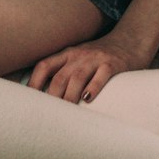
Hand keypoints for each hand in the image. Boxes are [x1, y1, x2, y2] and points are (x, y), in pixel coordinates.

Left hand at [27, 33, 154, 103]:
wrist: (130, 41)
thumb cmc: (99, 57)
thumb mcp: (78, 59)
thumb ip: (63, 72)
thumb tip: (43, 98)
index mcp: (67, 54)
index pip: (44, 66)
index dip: (34, 83)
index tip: (27, 102)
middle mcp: (78, 55)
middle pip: (59, 76)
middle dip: (52, 97)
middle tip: (47, 117)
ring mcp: (96, 58)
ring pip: (77, 77)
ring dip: (70, 96)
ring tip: (66, 113)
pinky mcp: (113, 64)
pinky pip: (101, 75)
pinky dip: (93, 87)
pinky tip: (88, 99)